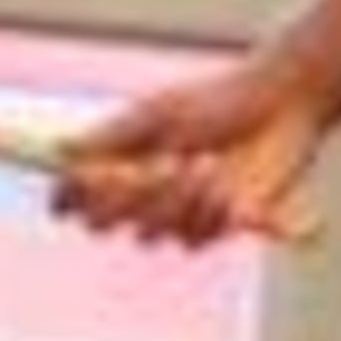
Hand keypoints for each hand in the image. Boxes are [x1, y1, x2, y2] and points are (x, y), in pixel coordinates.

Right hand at [52, 56, 325, 249]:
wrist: (280, 109)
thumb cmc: (220, 102)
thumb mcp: (161, 113)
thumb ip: (113, 136)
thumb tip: (61, 149)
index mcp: (127, 161)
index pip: (82, 193)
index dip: (69, 200)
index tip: (62, 203)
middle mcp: (148, 192)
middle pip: (110, 221)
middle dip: (131, 197)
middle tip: (163, 165)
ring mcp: (182, 212)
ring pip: (154, 233)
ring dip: (180, 199)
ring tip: (210, 165)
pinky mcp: (219, 227)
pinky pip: (196, 238)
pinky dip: (210, 211)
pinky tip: (231, 187)